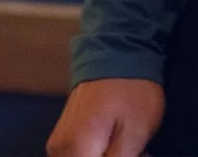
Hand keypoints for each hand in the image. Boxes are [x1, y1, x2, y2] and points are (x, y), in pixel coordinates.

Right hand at [47, 76, 163, 156]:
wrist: (118, 51)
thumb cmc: (130, 91)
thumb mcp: (134, 134)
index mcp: (75, 150)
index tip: (135, 155)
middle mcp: (58, 151)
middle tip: (139, 153)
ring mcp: (59, 145)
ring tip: (134, 151)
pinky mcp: (64, 140)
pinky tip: (121, 149)